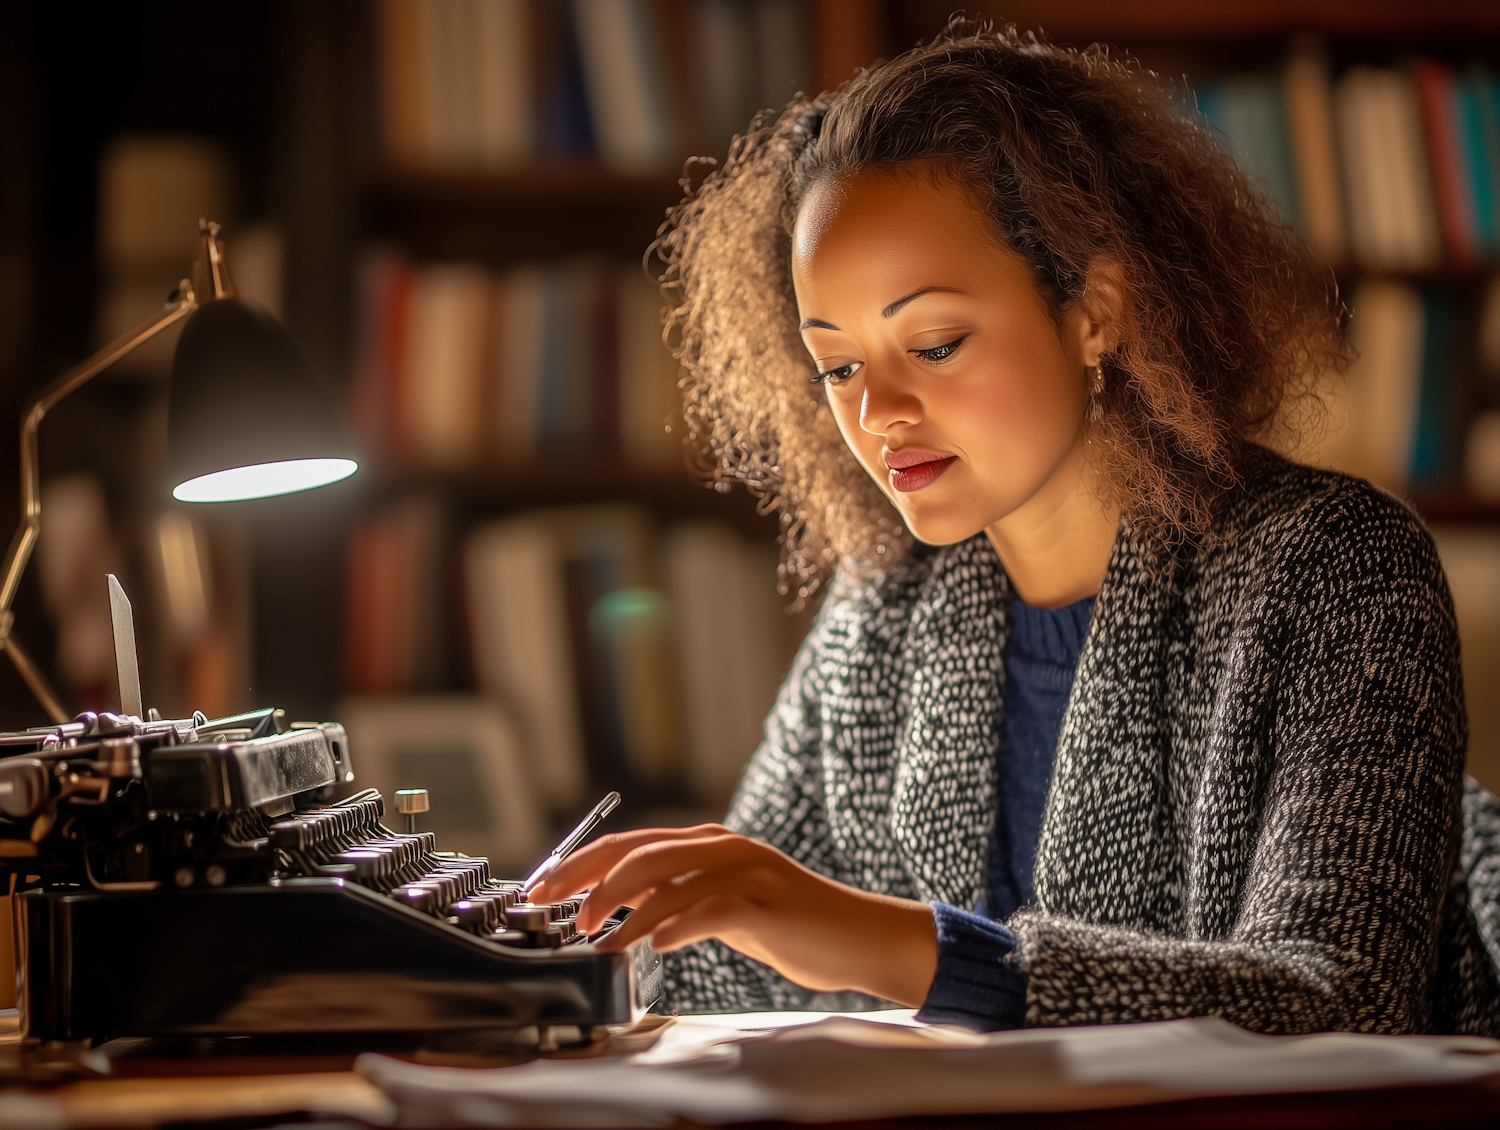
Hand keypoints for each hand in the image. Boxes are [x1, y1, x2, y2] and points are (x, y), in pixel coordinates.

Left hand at [530, 824, 937, 1006]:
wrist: (857, 937)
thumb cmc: (787, 924)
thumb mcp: (722, 906)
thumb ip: (677, 898)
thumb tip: (620, 911)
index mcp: (707, 845)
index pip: (628, 844)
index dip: (579, 864)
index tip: (542, 889)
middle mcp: (723, 847)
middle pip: (640, 852)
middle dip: (589, 880)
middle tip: (558, 910)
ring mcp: (747, 871)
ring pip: (671, 875)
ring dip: (626, 908)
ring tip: (599, 937)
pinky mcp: (768, 902)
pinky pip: (714, 907)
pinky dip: (680, 923)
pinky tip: (656, 942)